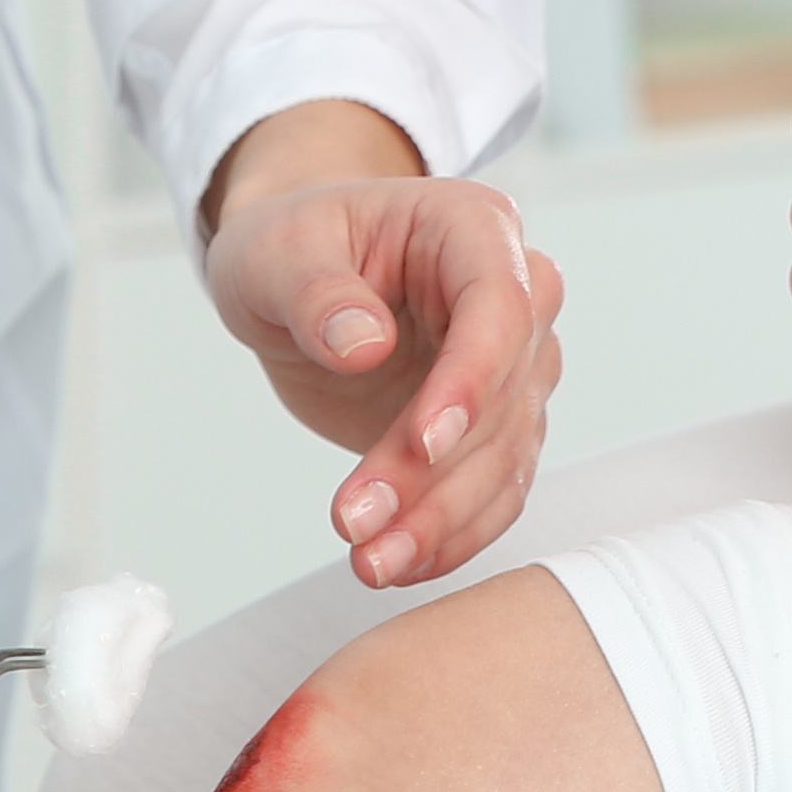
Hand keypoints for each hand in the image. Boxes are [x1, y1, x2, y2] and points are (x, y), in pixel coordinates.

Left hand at [201, 117, 564, 590]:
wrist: (295, 279)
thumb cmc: (291, 246)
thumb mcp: (275, 252)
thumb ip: (316, 291)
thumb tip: (364, 343)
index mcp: (474, 229)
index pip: (499, 306)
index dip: (471, 380)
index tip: (422, 443)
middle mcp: (516, 294)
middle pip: (505, 396)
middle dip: (434, 473)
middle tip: (354, 523)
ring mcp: (513, 366)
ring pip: (506, 457)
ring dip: (442, 520)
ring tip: (369, 561)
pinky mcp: (493, 427)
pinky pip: (494, 491)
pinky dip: (452, 535)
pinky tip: (398, 562)